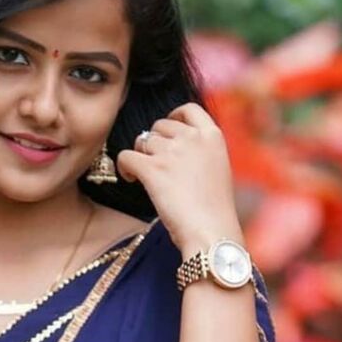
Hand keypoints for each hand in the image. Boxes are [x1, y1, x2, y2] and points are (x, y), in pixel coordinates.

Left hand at [116, 103, 243, 254]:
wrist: (211, 232)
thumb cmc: (214, 211)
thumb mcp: (217, 170)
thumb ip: (200, 153)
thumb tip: (173, 148)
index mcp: (213, 136)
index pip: (188, 109)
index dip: (173, 116)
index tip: (165, 131)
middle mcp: (192, 138)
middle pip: (159, 126)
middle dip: (153, 142)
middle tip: (153, 163)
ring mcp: (172, 152)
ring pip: (142, 141)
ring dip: (139, 156)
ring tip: (142, 176)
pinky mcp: (153, 169)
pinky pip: (125, 156)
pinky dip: (124, 166)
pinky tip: (131, 179)